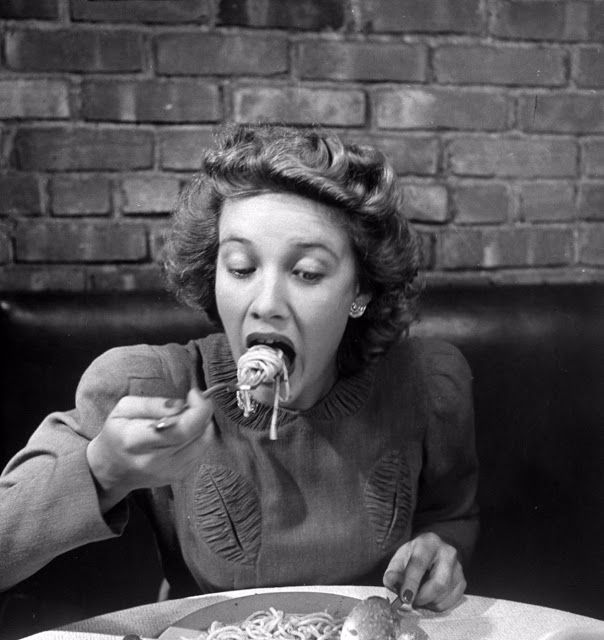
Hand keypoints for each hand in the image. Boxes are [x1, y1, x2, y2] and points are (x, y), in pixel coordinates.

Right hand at [86, 387, 212, 510]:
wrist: (111, 468)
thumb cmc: (118, 433)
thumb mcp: (124, 408)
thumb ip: (152, 404)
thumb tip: (180, 405)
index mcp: (135, 441)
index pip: (178, 429)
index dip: (196, 409)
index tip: (193, 393)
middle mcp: (153, 461)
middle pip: (194, 435)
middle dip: (203, 412)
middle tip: (195, 400)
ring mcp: (167, 472)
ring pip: (202, 443)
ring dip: (204, 424)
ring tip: (190, 414)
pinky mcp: (178, 476)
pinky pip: (201, 452)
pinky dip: (201, 437)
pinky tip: (188, 429)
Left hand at [383, 532, 465, 610]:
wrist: (435, 551)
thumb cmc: (416, 554)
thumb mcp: (401, 557)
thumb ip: (394, 571)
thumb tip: (390, 582)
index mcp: (428, 543)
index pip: (419, 564)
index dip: (411, 583)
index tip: (404, 597)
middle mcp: (447, 553)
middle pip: (438, 584)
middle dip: (421, 597)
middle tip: (410, 600)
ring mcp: (458, 568)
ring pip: (444, 595)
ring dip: (427, 602)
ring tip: (419, 595)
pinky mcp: (462, 581)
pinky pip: (450, 602)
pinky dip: (436, 605)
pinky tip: (429, 596)